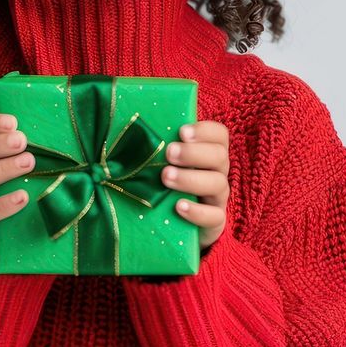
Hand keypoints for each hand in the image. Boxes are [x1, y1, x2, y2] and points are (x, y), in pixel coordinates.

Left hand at [162, 120, 229, 253]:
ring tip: (166, 177)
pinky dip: (197, 211)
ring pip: (218, 184)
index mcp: (207, 152)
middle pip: (220, 156)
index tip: (182, 131)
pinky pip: (215, 217)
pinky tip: (179, 206)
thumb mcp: (160, 162)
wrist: (171, 223)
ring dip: (191, 178)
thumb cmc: (161, 182)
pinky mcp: (214, 222)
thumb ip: (154, 144)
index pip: (219, 135)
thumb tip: (125, 122)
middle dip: (194, 153)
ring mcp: (217, 198)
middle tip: (169, 153)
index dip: (205, 130)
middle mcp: (216, 172)